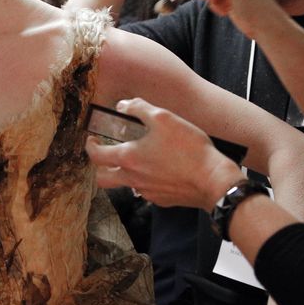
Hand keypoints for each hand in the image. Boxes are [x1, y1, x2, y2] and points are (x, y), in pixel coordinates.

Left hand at [84, 98, 241, 210]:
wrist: (213, 181)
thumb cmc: (189, 149)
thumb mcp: (164, 118)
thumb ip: (139, 108)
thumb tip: (123, 105)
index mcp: (128, 158)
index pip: (96, 156)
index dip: (90, 147)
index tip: (91, 140)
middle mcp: (133, 179)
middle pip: (103, 179)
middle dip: (99, 167)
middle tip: (105, 155)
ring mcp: (147, 192)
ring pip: (125, 185)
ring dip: (123, 173)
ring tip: (135, 159)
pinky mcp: (162, 200)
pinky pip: (145, 191)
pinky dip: (145, 181)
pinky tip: (158, 170)